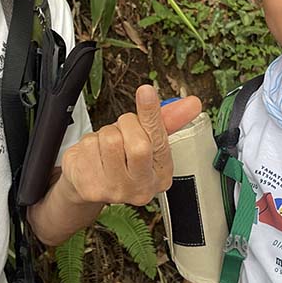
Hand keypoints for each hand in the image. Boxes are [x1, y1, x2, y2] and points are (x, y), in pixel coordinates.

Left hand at [61, 85, 201, 206]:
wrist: (89, 181)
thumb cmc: (122, 157)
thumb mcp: (147, 139)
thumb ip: (166, 120)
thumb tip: (193, 103)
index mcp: (161, 175)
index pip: (159, 142)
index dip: (152, 114)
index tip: (146, 91)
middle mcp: (142, 188)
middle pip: (138, 145)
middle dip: (128, 125)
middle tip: (124, 129)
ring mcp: (116, 191)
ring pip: (111, 140)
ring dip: (106, 133)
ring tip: (107, 146)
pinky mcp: (91, 187)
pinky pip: (89, 147)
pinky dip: (88, 143)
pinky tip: (94, 155)